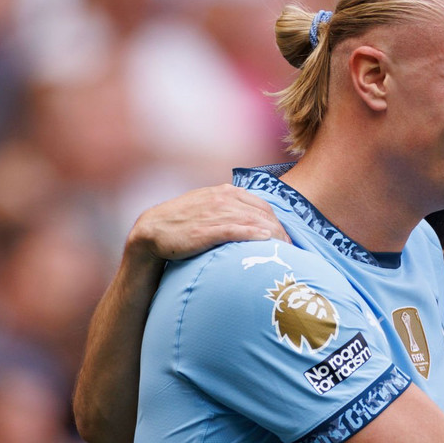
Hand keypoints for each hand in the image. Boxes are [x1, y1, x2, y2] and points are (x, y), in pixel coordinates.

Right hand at [128, 184, 289, 261]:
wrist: (152, 231)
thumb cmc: (183, 223)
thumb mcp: (208, 208)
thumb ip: (230, 209)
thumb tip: (253, 222)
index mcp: (226, 192)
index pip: (262, 206)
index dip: (278, 222)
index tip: (287, 238)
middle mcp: (223, 199)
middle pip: (263, 214)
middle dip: (280, 231)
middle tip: (291, 248)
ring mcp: (214, 213)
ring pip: (253, 221)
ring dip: (273, 235)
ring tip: (285, 250)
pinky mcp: (205, 229)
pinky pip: (234, 230)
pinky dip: (252, 233)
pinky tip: (265, 240)